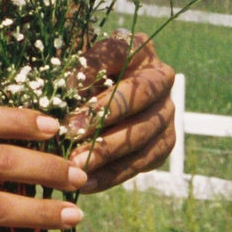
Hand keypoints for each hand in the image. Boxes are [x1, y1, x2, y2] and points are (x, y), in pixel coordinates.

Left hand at [64, 32, 176, 193]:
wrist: (108, 102)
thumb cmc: (85, 79)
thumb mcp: (77, 67)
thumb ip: (72, 73)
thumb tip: (64, 88)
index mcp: (139, 48)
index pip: (118, 53)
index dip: (93, 69)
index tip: (65, 85)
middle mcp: (160, 77)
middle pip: (136, 95)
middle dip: (103, 115)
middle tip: (72, 131)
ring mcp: (167, 111)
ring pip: (141, 133)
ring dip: (106, 151)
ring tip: (76, 163)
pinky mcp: (165, 143)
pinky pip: (141, 162)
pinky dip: (113, 175)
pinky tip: (86, 183)